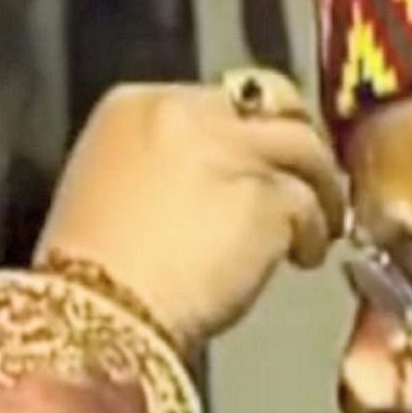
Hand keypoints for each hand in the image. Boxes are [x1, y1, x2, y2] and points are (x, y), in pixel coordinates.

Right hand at [34, 78, 346, 348]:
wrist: (100, 314)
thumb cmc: (91, 277)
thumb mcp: (109, 191)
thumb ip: (161, 166)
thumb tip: (210, 182)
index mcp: (135, 106)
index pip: (216, 98)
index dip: (246, 131)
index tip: (259, 161)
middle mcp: (186, 114)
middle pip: (271, 104)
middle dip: (297, 139)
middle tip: (310, 176)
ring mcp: (232, 150)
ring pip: (304, 148)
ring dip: (320, 188)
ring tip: (320, 227)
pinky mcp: (267, 195)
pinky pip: (310, 204)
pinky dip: (314, 232)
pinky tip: (304, 257)